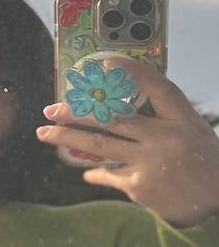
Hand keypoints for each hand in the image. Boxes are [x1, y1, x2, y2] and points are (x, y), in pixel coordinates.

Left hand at [36, 57, 218, 226]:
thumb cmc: (202, 162)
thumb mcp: (190, 132)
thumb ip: (160, 119)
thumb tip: (117, 109)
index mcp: (182, 118)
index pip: (156, 86)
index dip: (130, 72)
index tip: (105, 61)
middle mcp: (164, 137)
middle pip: (112, 118)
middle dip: (75, 112)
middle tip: (51, 109)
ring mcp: (150, 162)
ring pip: (98, 145)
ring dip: (67, 139)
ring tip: (44, 133)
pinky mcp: (139, 185)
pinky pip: (108, 174)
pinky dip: (95, 173)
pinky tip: (87, 173)